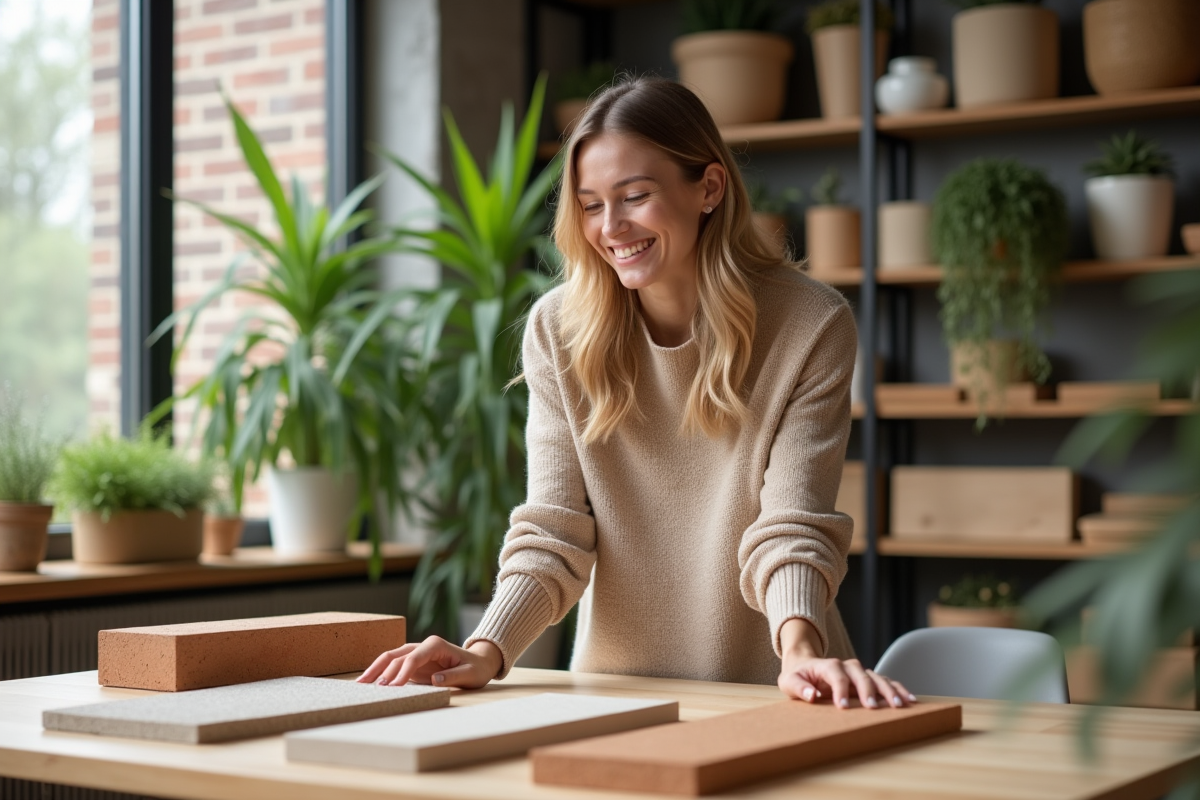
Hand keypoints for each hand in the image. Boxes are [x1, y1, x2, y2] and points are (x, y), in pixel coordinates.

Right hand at [356, 636, 503, 688]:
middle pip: (395, 655)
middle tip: (365, 685)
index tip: (391, 688)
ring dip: (375, 670)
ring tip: (360, 684)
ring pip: (391, 659)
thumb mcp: (470, 674)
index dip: (401, 673)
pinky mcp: (413, 662)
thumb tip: (435, 680)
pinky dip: (381, 674)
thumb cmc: (475, 668)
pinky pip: (394, 667)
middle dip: (379, 669)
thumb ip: (453, 676)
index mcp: (435, 645)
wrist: (479, 662)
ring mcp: (416, 653)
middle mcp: (422, 646)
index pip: (412, 658)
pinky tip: (371, 683)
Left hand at [776, 618, 915, 708]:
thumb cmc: (797, 676)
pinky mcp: (866, 679)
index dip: (840, 689)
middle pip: (860, 675)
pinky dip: (897, 688)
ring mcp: (858, 672)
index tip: (843, 707)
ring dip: (889, 690)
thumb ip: (798, 687)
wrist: (805, 665)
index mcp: (826, 665)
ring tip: (900, 705)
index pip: (836, 674)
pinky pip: (885, 682)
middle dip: (868, 691)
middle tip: (874, 709)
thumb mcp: (789, 682)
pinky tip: (909, 699)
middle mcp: (846, 666)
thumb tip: (811, 695)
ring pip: (876, 677)